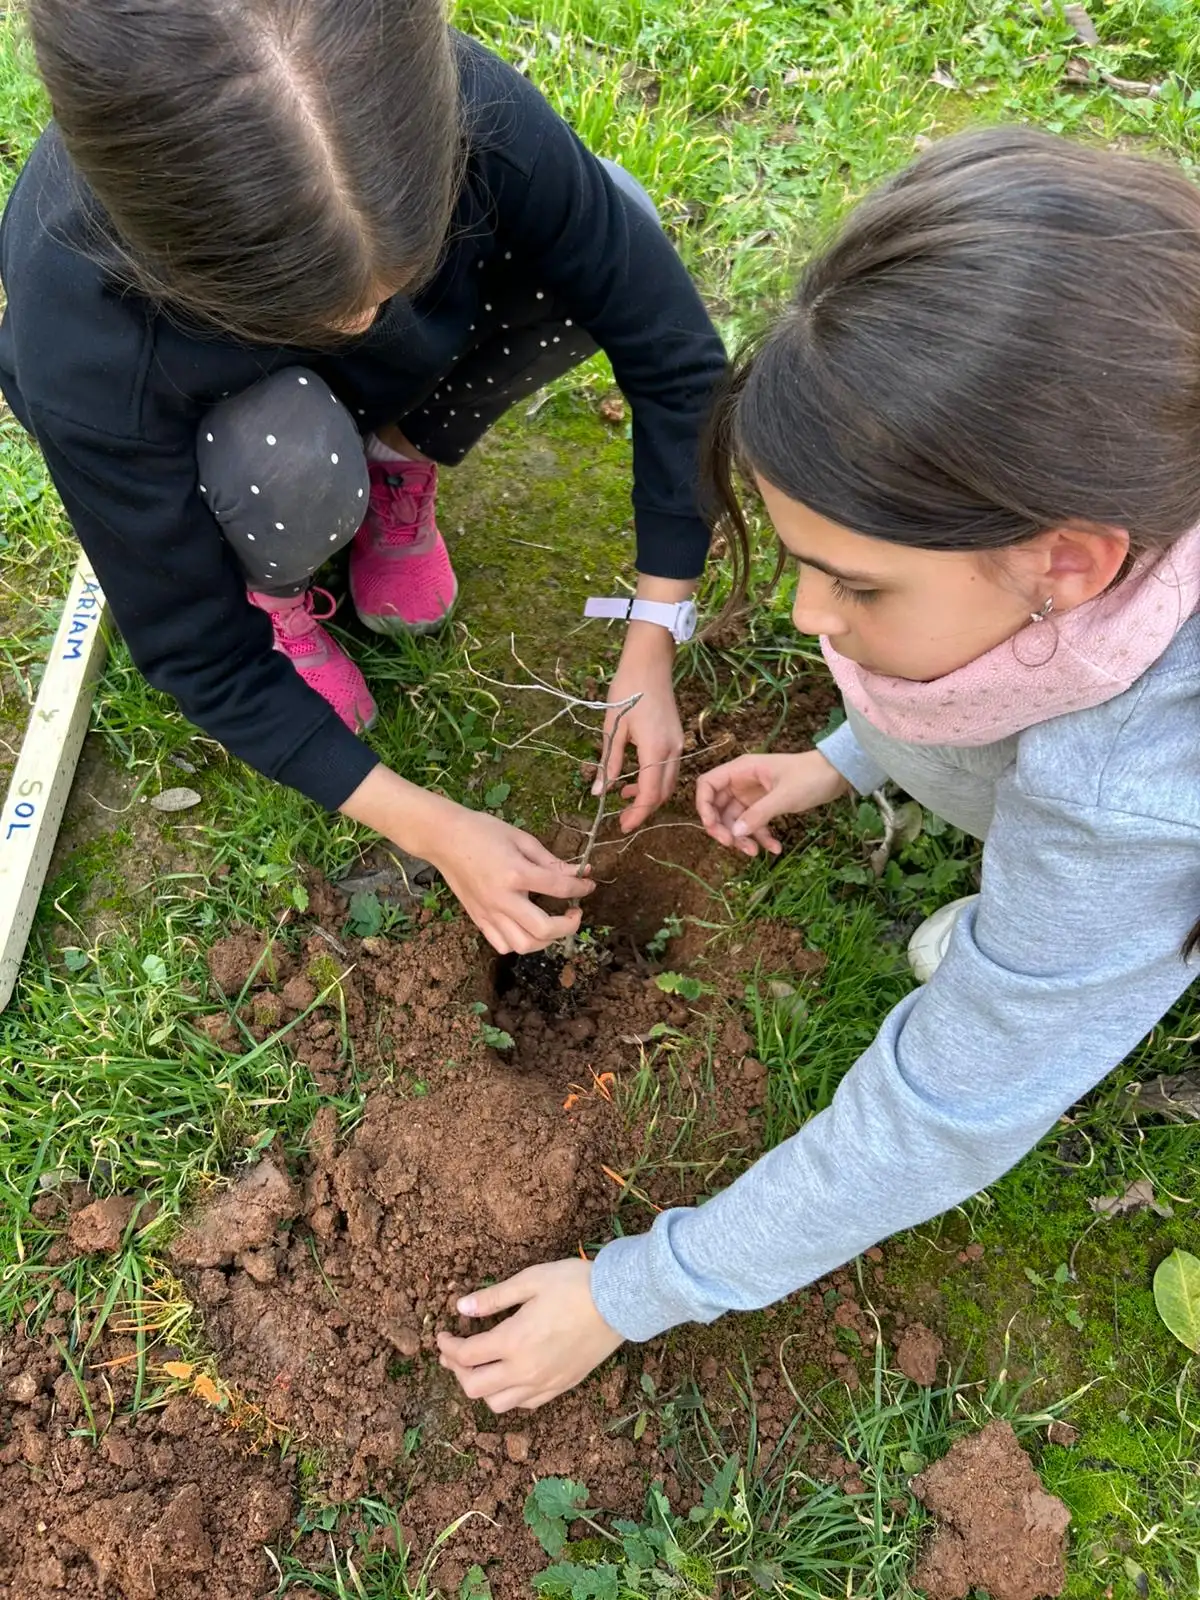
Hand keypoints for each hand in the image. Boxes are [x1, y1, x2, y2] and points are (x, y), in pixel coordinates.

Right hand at [422, 806, 593, 954]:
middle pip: (544, 929)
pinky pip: (502, 944)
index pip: (559, 888)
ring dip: (545, 940)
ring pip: (524, 945)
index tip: (588, 885)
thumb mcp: (521, 839)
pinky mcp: (478, 919)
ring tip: (552, 925)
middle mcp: (502, 899)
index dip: (581, 887)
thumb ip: (550, 861)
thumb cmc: (482, 832)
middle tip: (574, 913)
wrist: (443, 838)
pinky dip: (520, 942)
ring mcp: (488, 913)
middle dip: (568, 926)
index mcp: (516, 873)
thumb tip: (577, 873)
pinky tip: (527, 927)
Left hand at [437, 1260, 623, 1411]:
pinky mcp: (561, 1386)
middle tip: (453, 1353)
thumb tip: (461, 1307)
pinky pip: (525, 1404)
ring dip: (480, 1388)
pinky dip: (508, 1395)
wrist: (619, 1302)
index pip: (466, 1356)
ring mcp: (544, 1382)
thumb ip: (493, 1298)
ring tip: (479, 1367)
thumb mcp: (530, 1280)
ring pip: (498, 1404)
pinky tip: (508, 1375)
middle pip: (474, 1387)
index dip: (447, 1346)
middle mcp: (525, 1369)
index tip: (441, 1334)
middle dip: (456, 1370)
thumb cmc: (575, 1284)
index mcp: (514, 1341)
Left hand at [598, 623, 682, 832]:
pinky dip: (655, 782)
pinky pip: (669, 770)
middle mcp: (672, 751)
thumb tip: (599, 792)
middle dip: (644, 811)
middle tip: (622, 819)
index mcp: (656, 750)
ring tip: (624, 800)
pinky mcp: (677, 738)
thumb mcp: (613, 728)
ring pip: (668, 783)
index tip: (622, 827)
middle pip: (662, 794)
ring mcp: (678, 744)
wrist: (650, 662)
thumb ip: (608, 762)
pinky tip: (635, 780)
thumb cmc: (627, 690)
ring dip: (650, 796)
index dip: (637, 815)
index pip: (650, 795)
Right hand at [696, 750, 848, 856]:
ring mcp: (753, 795)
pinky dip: (761, 838)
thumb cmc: (811, 776)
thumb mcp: (784, 796)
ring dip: (742, 838)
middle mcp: (742, 782)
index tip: (712, 827)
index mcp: (741, 770)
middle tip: (732, 845)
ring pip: (735, 820)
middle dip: (722, 828)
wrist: (838, 774)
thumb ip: (758, 815)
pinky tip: (775, 849)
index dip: (703, 806)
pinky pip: (754, 824)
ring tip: (755, 853)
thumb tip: (735, 833)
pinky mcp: (765, 806)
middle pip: (718, 807)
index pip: (707, 784)